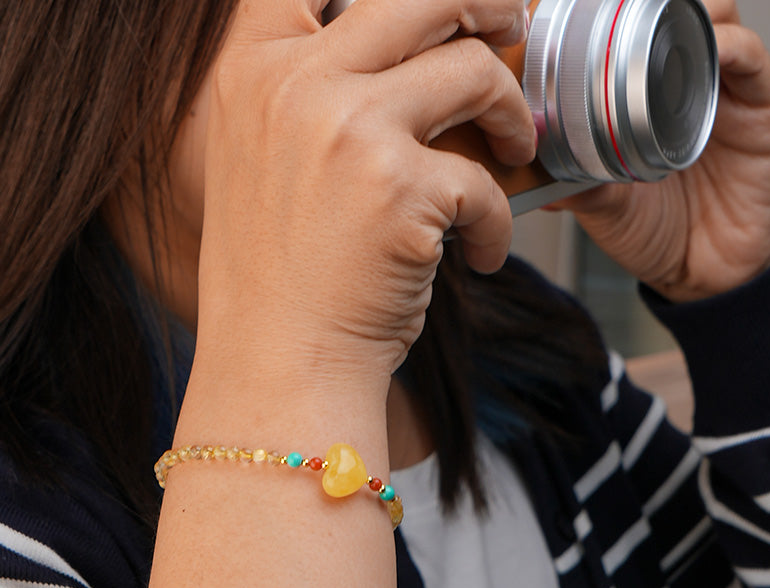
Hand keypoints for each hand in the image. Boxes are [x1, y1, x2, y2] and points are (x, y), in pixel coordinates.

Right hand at [194, 0, 535, 390]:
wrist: (277, 369)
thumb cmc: (279, 285)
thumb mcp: (261, 167)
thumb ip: (306, 101)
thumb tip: (402, 60)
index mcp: (251, 72)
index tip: (436, 10)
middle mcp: (295, 84)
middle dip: (485, 3)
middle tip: (510, 29)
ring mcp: (348, 129)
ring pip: (472, 71)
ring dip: (512, 111)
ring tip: (517, 148)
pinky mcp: (402, 188)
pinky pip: (487, 181)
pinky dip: (499, 221)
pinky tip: (483, 255)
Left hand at [552, 0, 769, 301]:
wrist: (700, 273)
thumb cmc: (651, 231)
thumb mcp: (599, 204)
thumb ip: (570, 180)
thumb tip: (525, 166)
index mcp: (641, 97)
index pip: (633, 32)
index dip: (613, 14)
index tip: (579, 8)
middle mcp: (682, 84)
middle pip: (674, 11)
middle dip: (652, 2)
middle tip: (621, 7)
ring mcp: (722, 90)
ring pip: (715, 18)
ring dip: (690, 10)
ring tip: (662, 20)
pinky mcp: (759, 108)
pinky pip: (750, 58)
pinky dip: (729, 45)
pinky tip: (707, 52)